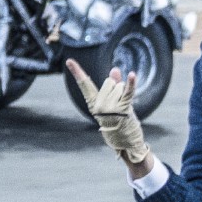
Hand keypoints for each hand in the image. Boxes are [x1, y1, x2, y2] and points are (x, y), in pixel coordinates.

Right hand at [71, 62, 154, 180]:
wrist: (125, 141)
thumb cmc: (118, 122)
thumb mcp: (111, 104)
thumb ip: (113, 84)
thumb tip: (115, 69)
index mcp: (93, 103)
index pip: (84, 84)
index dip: (77, 71)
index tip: (69, 60)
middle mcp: (99, 105)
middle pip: (109, 82)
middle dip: (117, 89)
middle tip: (118, 106)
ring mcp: (111, 107)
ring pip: (120, 86)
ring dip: (125, 94)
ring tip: (123, 109)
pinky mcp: (124, 108)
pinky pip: (128, 92)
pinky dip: (131, 83)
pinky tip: (132, 74)